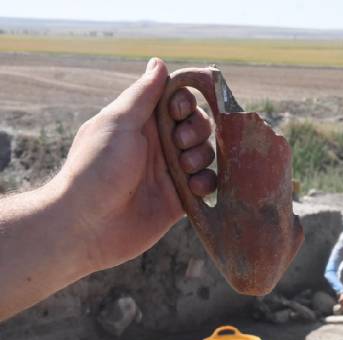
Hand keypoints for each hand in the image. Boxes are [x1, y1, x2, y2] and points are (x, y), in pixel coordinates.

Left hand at [55, 58, 215, 270]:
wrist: (87, 226)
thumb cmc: (96, 169)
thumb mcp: (118, 123)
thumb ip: (143, 94)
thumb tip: (158, 62)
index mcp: (142, 123)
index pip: (178, 101)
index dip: (185, 102)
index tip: (177, 111)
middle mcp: (159, 145)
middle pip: (198, 125)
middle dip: (198, 130)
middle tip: (179, 144)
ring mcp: (171, 172)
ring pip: (206, 153)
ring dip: (203, 156)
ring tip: (185, 169)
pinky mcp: (180, 199)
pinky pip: (207, 184)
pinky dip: (206, 182)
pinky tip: (193, 188)